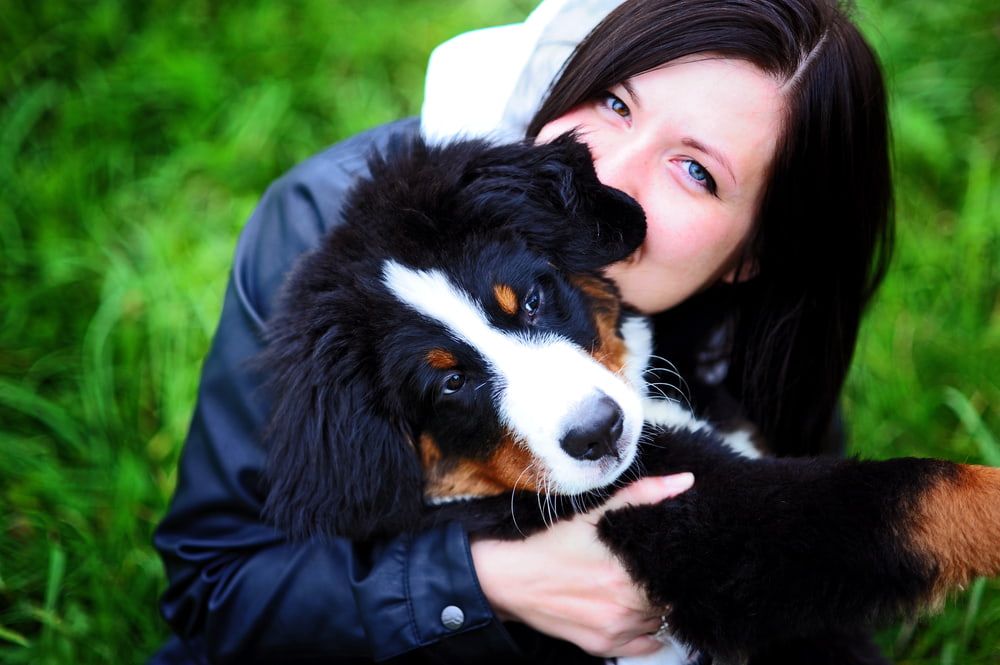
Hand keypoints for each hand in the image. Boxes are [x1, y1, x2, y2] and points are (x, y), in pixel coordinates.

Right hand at [470, 473, 693, 657]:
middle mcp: (626, 607)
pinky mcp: (603, 647)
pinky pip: (644, 647)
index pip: (680, 577)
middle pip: (671, 600)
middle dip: (667, 585)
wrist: (512, 578)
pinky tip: (633, 613)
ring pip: (659, 622)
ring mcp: (615, 630)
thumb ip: (644, 495)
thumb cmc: (552, 544)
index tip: (673, 557)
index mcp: (629, 574)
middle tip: (653, 570)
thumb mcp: (596, 512)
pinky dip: (645, 632)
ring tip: (639, 587)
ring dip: (656, 607)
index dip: (680, 566)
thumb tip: (683, 482)